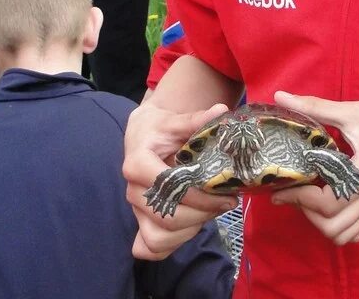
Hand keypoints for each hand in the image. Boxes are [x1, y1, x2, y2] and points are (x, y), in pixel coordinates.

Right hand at [123, 102, 237, 259]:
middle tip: (226, 203)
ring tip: (211, 213)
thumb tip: (221, 111)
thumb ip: (198, 119)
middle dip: (202, 213)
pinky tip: (191, 228)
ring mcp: (135, 210)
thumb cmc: (161, 129)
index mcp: (137, 164)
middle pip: (166, 216)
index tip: (226, 193)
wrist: (144, 136)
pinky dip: (171, 245)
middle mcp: (132, 190)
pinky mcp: (140, 223)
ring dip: (190, 230)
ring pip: (159, 236)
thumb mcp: (177, 120)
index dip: (198, 194)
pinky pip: (149, 247)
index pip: (167, 186)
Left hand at [270, 91, 358, 245]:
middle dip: (307, 213)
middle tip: (295, 191)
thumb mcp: (351, 111)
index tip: (283, 187)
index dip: (300, 198)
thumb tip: (280, 96)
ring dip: (321, 223)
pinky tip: (327, 204)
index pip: (327, 204)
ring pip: (344, 235)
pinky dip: (337, 226)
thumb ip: (314, 107)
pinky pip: (356, 231)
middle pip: (333, 227)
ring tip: (309, 199)